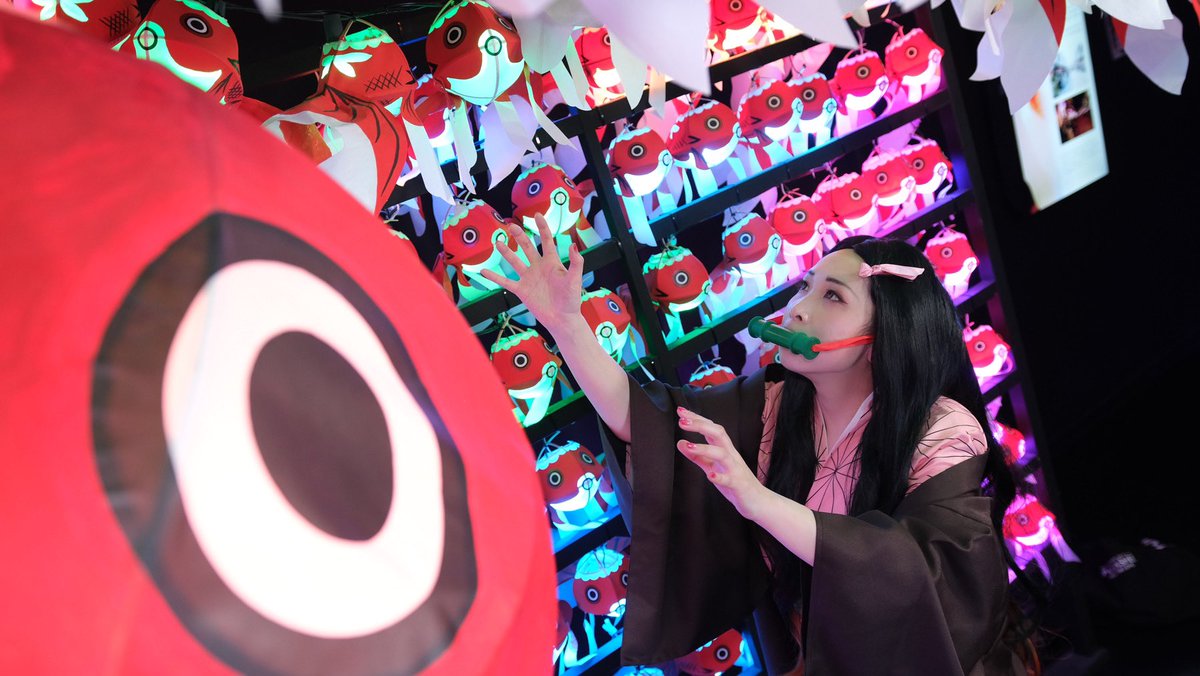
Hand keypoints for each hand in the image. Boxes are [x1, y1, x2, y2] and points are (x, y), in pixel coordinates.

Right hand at [479, 213, 583, 332]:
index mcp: (552, 262)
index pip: (546, 241)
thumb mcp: (575, 279)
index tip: (536, 215)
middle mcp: (539, 267)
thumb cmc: (571, 300)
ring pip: (515, 262)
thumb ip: (575, 262)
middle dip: (519, 236)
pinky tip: (484, 270)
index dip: (542, 228)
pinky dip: (494, 277)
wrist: (562, 319)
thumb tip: (572, 245)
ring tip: (498, 242)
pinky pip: (505, 282)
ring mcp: (529, 278)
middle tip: (511, 226)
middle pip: (527, 247)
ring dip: (506, 252)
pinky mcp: (521, 290)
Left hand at [676, 407, 765, 520]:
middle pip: (718, 434)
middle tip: (682, 422)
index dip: (697, 419)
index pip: (711, 428)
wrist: (759, 501)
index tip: (681, 411)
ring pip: (722, 454)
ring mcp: (735, 469)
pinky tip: (711, 476)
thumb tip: (680, 443)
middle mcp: (731, 455)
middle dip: (700, 426)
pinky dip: (720, 477)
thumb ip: (697, 456)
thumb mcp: (712, 467)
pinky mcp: (738, 485)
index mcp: (725, 449)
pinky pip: (729, 479)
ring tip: (689, 446)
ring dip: (705, 449)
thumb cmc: (734, 482)